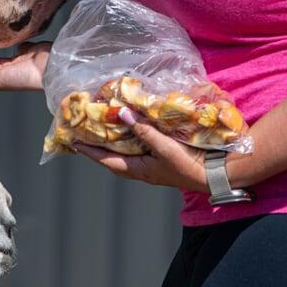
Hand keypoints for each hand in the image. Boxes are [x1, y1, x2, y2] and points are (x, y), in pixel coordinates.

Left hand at [72, 112, 208, 191]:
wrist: (213, 174)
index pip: (107, 160)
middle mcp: (141, 170)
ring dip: (113, 144)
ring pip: (125, 155)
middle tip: (84, 134)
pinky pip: (139, 150)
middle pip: (113, 159)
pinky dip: (130, 140)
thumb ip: (143, 129)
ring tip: (102, 130)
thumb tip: (121, 112)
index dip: (90, 151)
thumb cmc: (187, 164)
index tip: (74, 142)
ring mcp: (151, 166)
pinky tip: (130, 130)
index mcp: (138, 170)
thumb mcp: (164, 146)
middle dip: (98, 148)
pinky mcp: (161, 160)